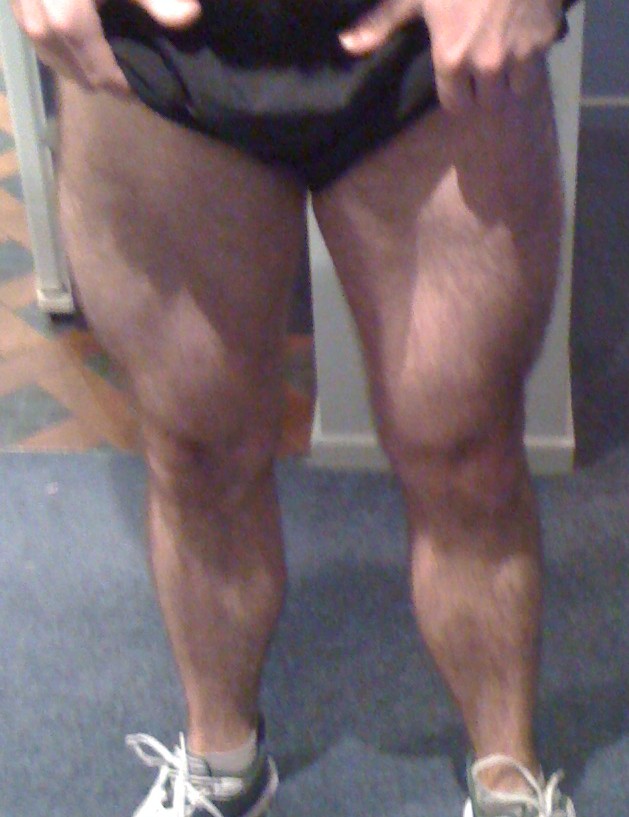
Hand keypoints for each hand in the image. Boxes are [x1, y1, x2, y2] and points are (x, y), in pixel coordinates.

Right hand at [10, 0, 201, 92]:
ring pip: (59, 64)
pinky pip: (41, 45)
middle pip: (81, 77)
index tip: (146, 86)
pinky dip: (63, 50)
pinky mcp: (13, 7)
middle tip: (132, 72)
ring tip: (109, 60)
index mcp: (68, 22)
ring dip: (84, 68)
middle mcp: (41, 28)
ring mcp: (23, 19)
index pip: (103, 77)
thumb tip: (192, 17)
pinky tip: (80, 42)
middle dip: (108, 79)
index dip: (126, 87)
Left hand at [339, 0, 563, 113]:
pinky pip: (539, 62)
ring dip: (511, 77)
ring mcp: (520, 55)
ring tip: (505, 53)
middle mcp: (487, 66)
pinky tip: (523, 31)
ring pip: (516, 89)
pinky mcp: (547, 39)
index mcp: (452, 59)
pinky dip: (533, 52)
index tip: (457, 78)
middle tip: (481, 65)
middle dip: (483, 88)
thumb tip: (346, 45)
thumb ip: (384, 23)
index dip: (456, 92)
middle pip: (487, 102)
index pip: (456, 105)